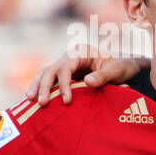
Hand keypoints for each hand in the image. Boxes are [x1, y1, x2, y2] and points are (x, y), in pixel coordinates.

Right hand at [26, 47, 146, 105]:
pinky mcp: (65, 74)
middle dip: (44, 86)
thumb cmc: (123, 66)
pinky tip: (34, 100)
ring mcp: (66, 64)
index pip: (66, 68)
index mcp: (81, 51)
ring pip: (45, 73)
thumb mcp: (118, 70)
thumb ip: (103, 76)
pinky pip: (49, 80)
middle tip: (41, 103)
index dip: (64, 85)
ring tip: (29, 101)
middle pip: (50, 70)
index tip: (66, 101)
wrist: (126, 66)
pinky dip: (42, 88)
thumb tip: (87, 82)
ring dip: (37, 86)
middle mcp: (70, 56)